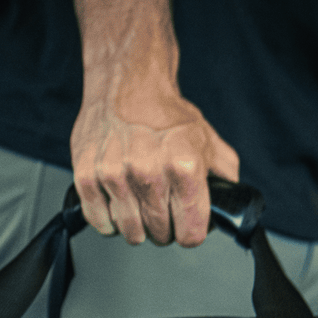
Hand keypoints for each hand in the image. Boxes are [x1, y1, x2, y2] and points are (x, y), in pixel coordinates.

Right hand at [71, 86, 239, 246]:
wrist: (128, 82)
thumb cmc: (165, 113)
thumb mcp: (207, 140)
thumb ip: (225, 177)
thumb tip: (230, 207)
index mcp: (183, 166)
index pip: (190, 234)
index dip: (191, 232)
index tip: (186, 225)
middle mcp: (148, 172)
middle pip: (160, 235)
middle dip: (164, 228)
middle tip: (162, 208)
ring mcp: (115, 176)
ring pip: (130, 233)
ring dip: (137, 226)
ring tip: (139, 203)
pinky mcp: (87, 177)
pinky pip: (100, 222)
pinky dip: (109, 219)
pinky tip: (118, 201)